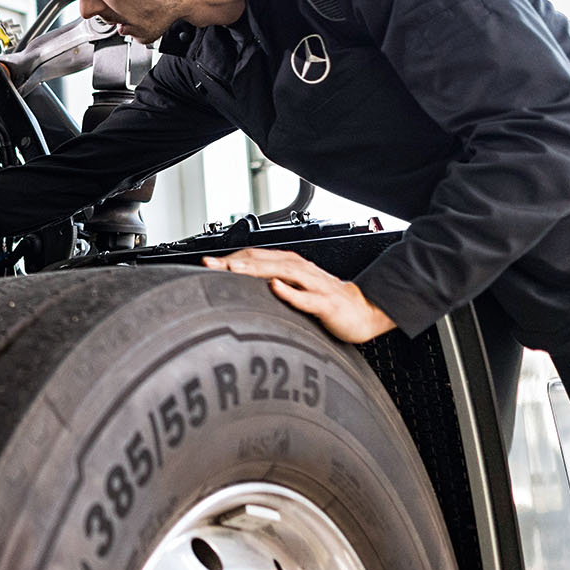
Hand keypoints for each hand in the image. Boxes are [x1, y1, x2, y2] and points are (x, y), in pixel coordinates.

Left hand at [202, 248, 396, 342]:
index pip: (255, 258)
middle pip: (264, 260)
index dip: (230, 259)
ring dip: (256, 269)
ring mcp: (314, 285)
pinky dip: (290, 291)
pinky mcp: (327, 303)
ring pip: (283, 272)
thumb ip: (270, 290)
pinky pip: (307, 297)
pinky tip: (274, 287)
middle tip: (209, 265)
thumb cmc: (327, 303)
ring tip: (233, 269)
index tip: (205, 265)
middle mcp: (301, 271)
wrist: (365, 312)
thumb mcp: (295, 293)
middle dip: (235, 261)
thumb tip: (238, 292)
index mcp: (291, 267)